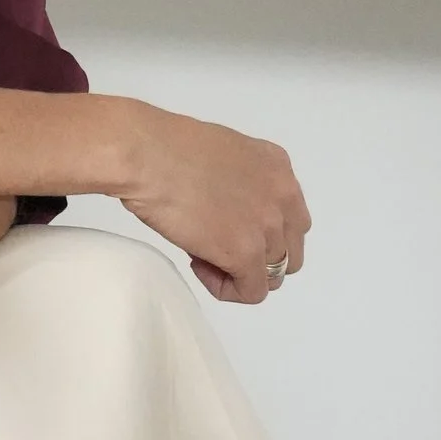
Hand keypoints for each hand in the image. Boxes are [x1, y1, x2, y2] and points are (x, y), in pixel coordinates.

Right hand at [115, 103, 309, 303]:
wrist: (148, 156)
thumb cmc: (168, 148)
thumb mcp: (225, 153)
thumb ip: (243, 181)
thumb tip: (231, 210)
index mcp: (279, 168)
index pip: (292, 220)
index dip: (259, 232)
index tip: (225, 225)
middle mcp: (284, 197)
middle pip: (289, 252)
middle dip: (257, 257)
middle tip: (217, 246)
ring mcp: (268, 226)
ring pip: (273, 275)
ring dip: (239, 272)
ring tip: (203, 254)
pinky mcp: (246, 253)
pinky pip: (252, 292)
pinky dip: (226, 288)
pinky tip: (199, 265)